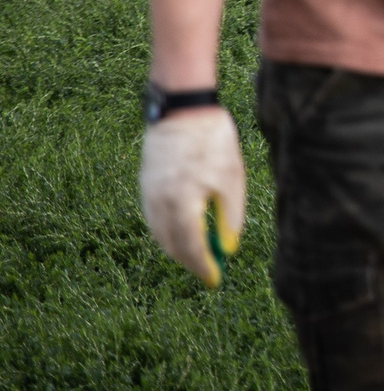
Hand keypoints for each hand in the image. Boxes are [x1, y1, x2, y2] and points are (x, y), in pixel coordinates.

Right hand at [140, 107, 245, 286]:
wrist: (182, 110)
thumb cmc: (213, 142)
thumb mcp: (231, 179)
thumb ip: (229, 216)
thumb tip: (228, 248)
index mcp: (182, 204)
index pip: (190, 248)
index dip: (203, 267)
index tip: (215, 280)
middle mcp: (159, 204)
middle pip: (172, 245)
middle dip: (190, 261)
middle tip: (209, 270)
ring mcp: (148, 194)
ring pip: (159, 234)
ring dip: (177, 248)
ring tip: (198, 254)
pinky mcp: (145, 184)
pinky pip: (154, 219)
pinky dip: (167, 231)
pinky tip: (182, 231)